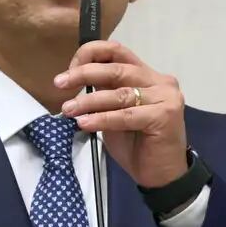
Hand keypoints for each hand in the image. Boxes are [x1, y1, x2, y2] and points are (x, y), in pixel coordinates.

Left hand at [56, 41, 188, 188]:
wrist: (162, 175)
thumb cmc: (137, 145)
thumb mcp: (114, 113)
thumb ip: (103, 93)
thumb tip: (74, 80)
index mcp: (146, 75)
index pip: (117, 51)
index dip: (91, 55)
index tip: (68, 71)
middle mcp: (159, 81)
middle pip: (117, 68)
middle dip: (84, 74)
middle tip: (60, 84)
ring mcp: (165, 97)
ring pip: (120, 93)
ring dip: (89, 101)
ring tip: (68, 109)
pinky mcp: (165, 115)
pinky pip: (126, 115)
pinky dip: (102, 119)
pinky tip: (84, 123)